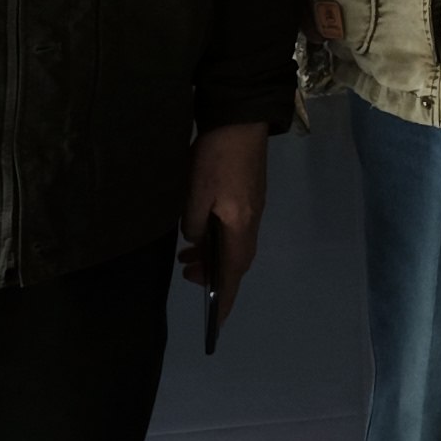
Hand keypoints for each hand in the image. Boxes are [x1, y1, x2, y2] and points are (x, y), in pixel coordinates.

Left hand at [183, 122, 269, 328]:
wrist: (241, 118)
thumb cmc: (215, 158)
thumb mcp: (194, 194)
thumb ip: (193, 225)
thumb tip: (196, 240)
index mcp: (240, 226)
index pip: (232, 273)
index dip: (223, 299)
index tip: (215, 322)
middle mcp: (252, 221)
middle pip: (237, 261)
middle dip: (214, 275)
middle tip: (187, 273)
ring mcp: (253, 207)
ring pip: (235, 244)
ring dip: (214, 255)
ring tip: (187, 254)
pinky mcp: (250, 195)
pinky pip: (235, 230)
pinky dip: (218, 239)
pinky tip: (199, 229)